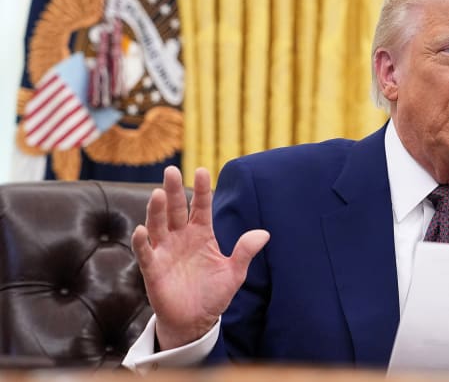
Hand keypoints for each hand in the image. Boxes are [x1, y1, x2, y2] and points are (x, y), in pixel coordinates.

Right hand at [131, 166, 269, 349]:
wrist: (196, 321)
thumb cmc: (213, 294)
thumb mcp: (234, 273)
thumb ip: (245, 252)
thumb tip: (264, 233)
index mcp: (202, 234)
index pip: (201, 207)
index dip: (202, 190)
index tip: (202, 170)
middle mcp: (181, 238)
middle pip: (176, 210)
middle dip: (173, 191)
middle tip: (170, 170)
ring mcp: (165, 251)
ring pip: (158, 226)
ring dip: (157, 211)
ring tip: (157, 194)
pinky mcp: (153, 269)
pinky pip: (146, 253)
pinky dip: (142, 242)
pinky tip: (141, 230)